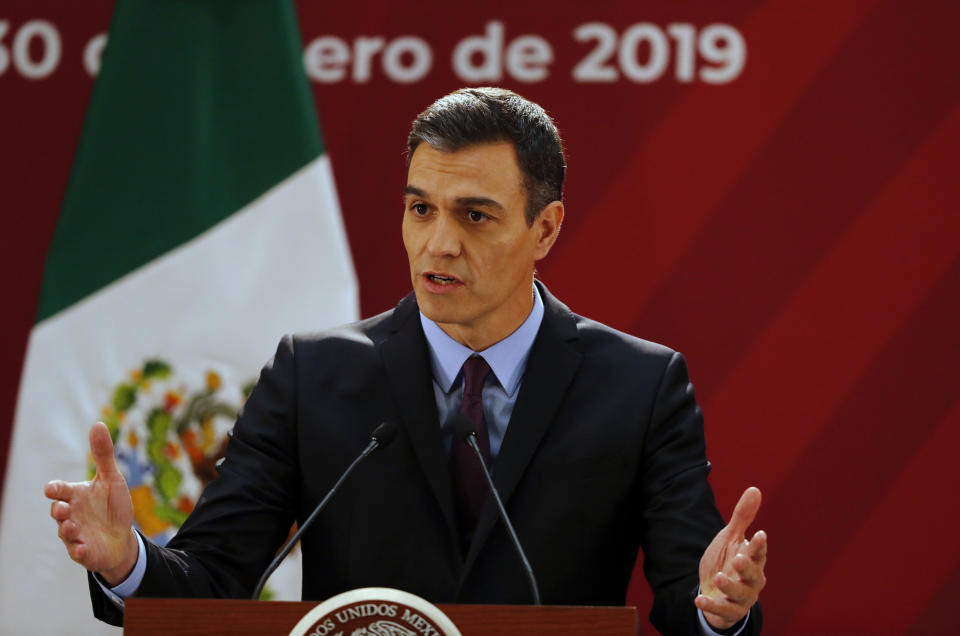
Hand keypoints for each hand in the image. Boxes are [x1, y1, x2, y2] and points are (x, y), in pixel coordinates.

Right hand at [44, 422, 137, 585]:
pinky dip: (79, 551)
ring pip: (65, 533)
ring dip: (67, 530)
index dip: (55, 489)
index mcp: (76, 496)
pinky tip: (83, 548)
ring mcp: (76, 535)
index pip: (60, 491)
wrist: (122, 537)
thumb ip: (103, 454)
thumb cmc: (113, 506)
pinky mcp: (84, 552)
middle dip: (59, 511)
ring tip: (72, 527)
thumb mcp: (111, 478)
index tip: (52, 489)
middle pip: (58, 512)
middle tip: (64, 508)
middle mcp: (72, 515)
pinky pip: (78, 553)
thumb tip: (98, 424)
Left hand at [696, 486, 767, 630]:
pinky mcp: (728, 611)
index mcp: (753, 560)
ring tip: (719, 577)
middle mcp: (752, 580)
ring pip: (741, 595)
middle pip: (754, 575)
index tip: (759, 534)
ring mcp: (741, 598)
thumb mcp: (731, 538)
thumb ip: (742, 517)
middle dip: (747, 567)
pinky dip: (711, 605)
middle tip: (737, 558)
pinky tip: (698, 600)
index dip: (759, 545)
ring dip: (730, 587)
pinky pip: (722, 610)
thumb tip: (754, 489)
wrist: (715, 589)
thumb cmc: (728, 560)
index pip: (759, 553)